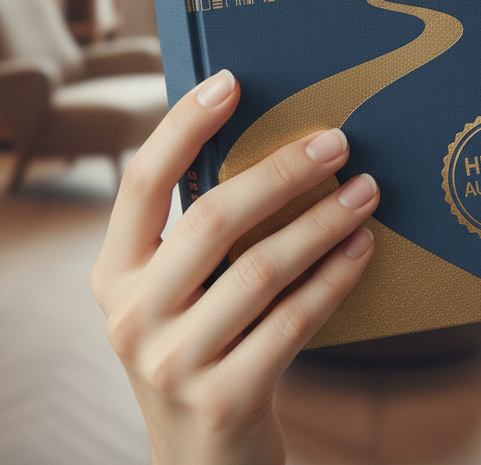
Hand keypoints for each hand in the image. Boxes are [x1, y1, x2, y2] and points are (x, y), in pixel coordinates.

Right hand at [91, 69, 378, 464]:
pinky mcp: (223, 399)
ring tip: (366, 191)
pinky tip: (364, 248)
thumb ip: (203, 235)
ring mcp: (172, 363)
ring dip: (322, 222)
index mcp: (113, 273)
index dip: (183, 126)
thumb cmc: (202, 348)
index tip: (232, 81)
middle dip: (282, 172)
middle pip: (212, 219)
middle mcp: (130, 315)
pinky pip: (294, 320)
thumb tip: (273, 144)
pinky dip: (335, 277)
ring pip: (261, 268)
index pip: (142, 181)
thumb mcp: (179, 294)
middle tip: (337, 142)